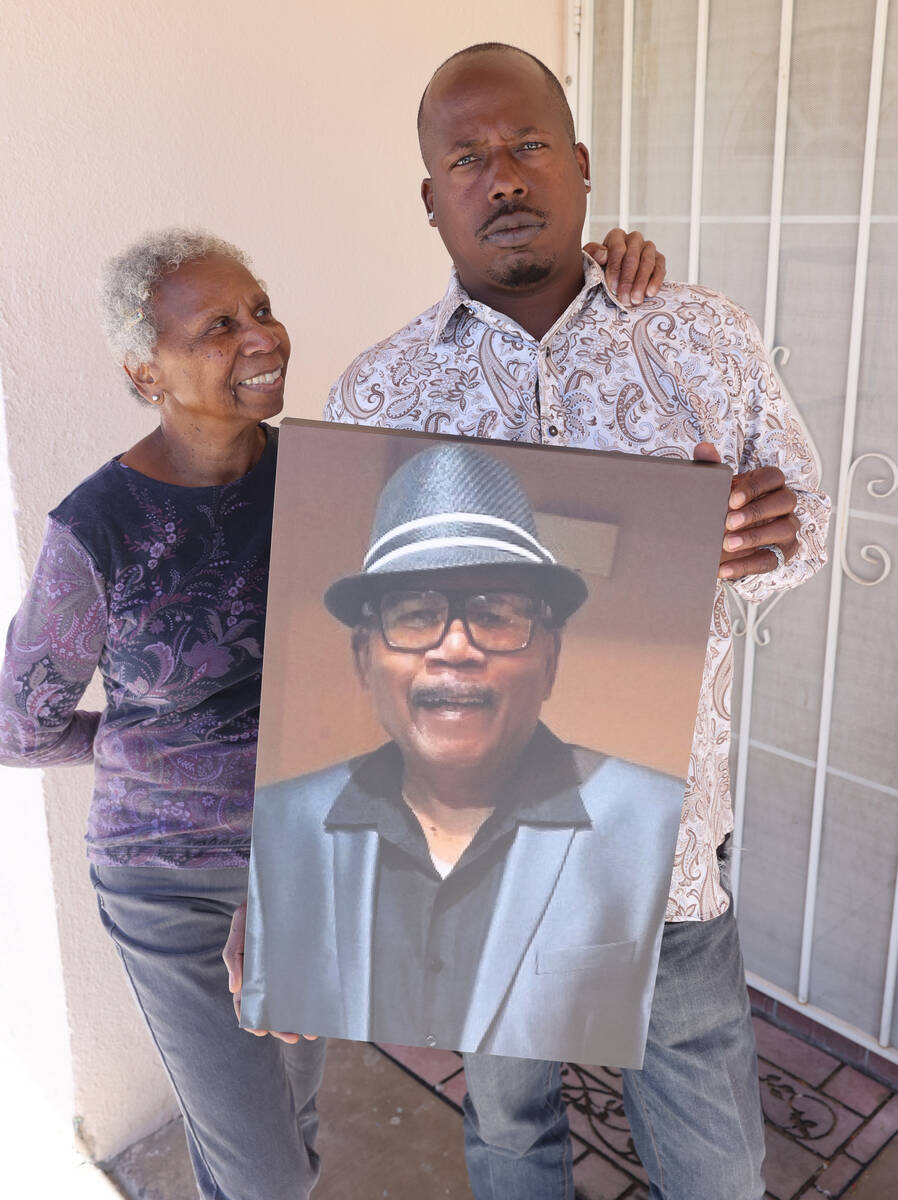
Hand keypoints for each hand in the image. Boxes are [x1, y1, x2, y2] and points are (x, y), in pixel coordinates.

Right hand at [223, 900, 316, 1044]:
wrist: (281, 884)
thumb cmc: (256, 906)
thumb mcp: (240, 924)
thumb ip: (234, 954)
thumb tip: (234, 988)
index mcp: (248, 968)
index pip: (246, 1000)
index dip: (251, 1017)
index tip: (261, 1030)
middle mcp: (267, 973)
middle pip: (271, 1006)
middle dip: (280, 1025)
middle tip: (293, 1037)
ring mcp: (286, 968)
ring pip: (291, 1000)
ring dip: (299, 1019)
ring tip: (312, 1033)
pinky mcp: (303, 961)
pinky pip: (307, 984)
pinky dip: (313, 1000)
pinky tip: (322, 1011)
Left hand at [584, 229, 665, 305]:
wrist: (612, 282)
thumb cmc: (598, 272)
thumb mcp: (589, 263)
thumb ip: (591, 255)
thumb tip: (603, 254)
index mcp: (616, 237)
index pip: (617, 249)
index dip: (615, 269)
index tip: (612, 288)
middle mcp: (634, 239)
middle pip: (633, 257)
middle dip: (627, 280)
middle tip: (624, 299)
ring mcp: (648, 247)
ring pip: (647, 262)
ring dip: (641, 283)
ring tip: (635, 300)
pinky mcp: (659, 259)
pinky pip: (660, 268)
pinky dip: (656, 281)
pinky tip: (650, 294)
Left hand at [693, 443, 798, 580]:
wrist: (717, 539)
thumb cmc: (722, 506)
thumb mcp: (715, 488)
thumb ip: (710, 467)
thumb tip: (703, 447)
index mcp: (769, 483)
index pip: (773, 476)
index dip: (754, 487)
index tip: (730, 499)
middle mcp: (784, 503)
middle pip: (785, 500)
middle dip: (756, 512)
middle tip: (727, 522)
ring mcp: (788, 528)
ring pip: (784, 530)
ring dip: (754, 537)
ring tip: (726, 544)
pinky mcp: (783, 553)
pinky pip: (770, 560)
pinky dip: (746, 566)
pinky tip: (723, 569)